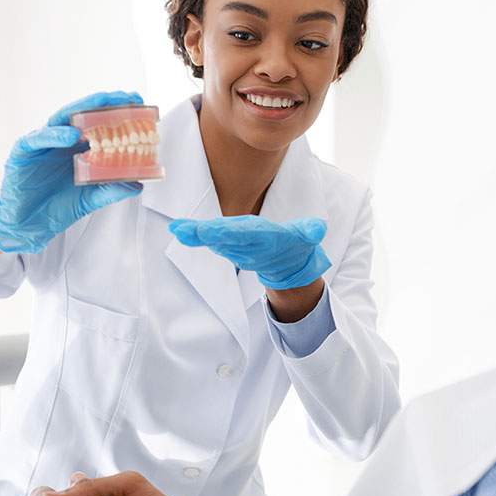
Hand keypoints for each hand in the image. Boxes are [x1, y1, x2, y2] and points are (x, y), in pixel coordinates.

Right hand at [0, 91, 144, 252]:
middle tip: (123, 98)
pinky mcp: (23, 152)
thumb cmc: (57, 207)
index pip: (98, 124)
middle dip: (103, 104)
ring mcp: (42, 145)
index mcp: (78, 149)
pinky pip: (38, 139)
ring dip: (80, 112)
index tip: (138, 104)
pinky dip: (54, 135)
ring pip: (60, 120)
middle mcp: (61, 142)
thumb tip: (136, 184)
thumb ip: (111, 190)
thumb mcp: (90, 198)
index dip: (117, 113)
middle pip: (81, 115)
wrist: (29, 226)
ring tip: (100, 108)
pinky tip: (70, 135)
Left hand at [169, 216, 330, 289]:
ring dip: (195, 235)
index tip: (208, 230)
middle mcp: (248, 247)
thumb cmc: (298, 242)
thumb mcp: (310, 236)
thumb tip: (318, 230)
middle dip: (203, 234)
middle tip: (182, 230)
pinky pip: (212, 242)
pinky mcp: (231, 248)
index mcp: (265, 239)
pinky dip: (196, 236)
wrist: (290, 266)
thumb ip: (312, 231)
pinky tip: (181, 230)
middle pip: (223, 239)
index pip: (244, 234)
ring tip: (177, 228)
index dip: (226, 232)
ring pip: (214, 241)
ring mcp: (238, 250)